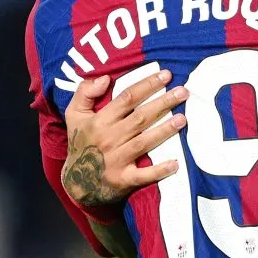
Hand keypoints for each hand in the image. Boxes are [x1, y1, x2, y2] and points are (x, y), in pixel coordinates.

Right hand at [61, 69, 188, 206]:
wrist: (76, 182)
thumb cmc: (81, 142)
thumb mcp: (74, 114)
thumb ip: (85, 92)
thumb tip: (105, 78)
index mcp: (99, 121)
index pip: (127, 98)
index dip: (147, 85)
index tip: (165, 75)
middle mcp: (108, 139)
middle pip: (140, 117)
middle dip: (163, 103)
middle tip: (183, 91)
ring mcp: (116, 160)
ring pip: (144, 142)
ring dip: (164, 131)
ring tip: (183, 119)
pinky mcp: (122, 180)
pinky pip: (142, 175)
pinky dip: (159, 170)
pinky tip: (176, 164)